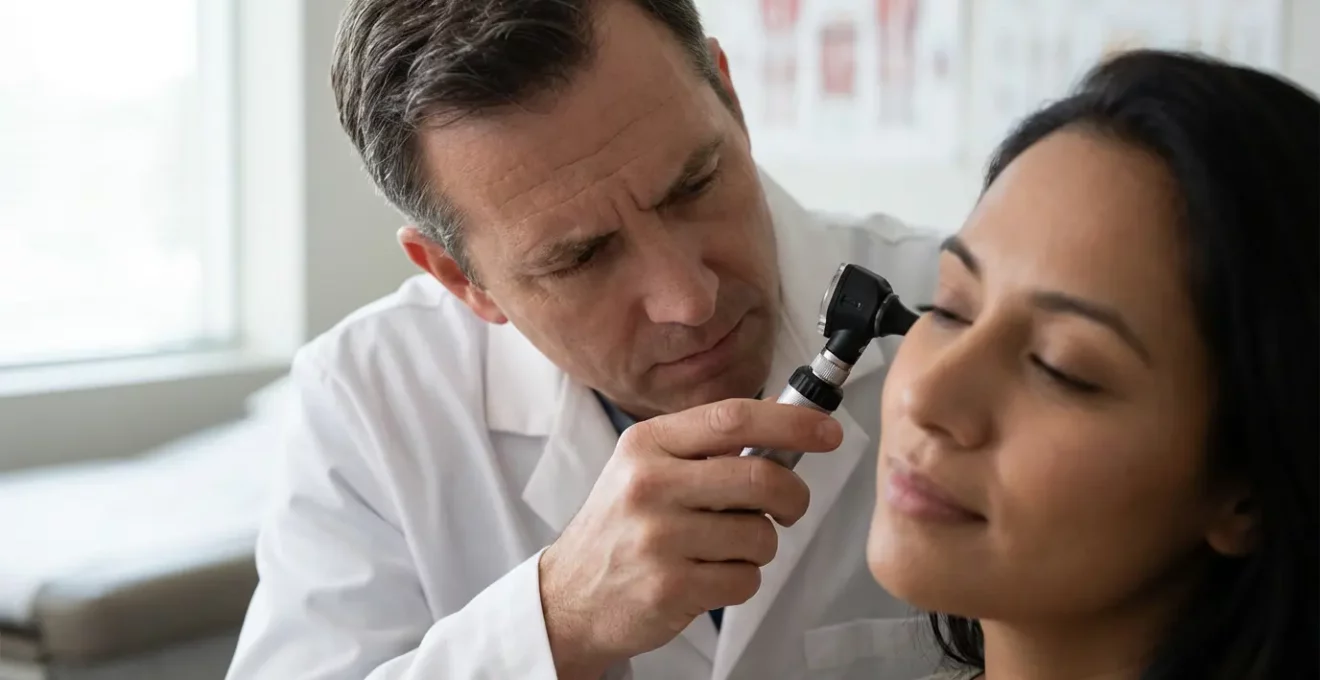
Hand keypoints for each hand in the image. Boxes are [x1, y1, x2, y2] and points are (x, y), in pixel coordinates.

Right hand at [538, 398, 844, 678]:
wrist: (569, 595)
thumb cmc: (620, 528)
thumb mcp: (644, 468)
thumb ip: (704, 450)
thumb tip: (785, 435)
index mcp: (647, 444)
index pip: (733, 418)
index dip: (791, 422)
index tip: (827, 431)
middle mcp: (649, 484)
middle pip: (761, 478)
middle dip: (793, 497)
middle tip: (788, 509)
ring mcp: (658, 537)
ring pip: (760, 536)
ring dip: (758, 548)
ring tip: (721, 550)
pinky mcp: (670, 587)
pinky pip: (745, 580)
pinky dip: (739, 582)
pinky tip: (705, 578)